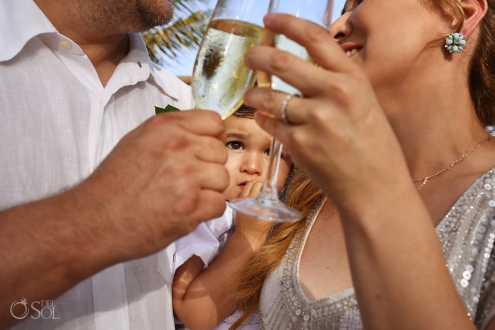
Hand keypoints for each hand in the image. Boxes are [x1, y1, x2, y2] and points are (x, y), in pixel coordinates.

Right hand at [73, 110, 228, 261]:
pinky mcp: (191, 206)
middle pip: (221, 152)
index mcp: (166, 127)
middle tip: (187, 181)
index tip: (201, 153)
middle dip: (208, 168)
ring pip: (223, 178)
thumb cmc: (114, 182)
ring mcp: (186, 176)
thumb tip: (204, 134)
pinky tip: (186, 211)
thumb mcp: (137, 140)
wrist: (94, 219)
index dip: (211, 139)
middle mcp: (179, 146)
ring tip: (185, 197)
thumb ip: (172, 132)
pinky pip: (219, 204)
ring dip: (209, 191)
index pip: (214, 122)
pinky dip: (206, 211)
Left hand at [234, 180, 272, 247]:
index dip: (264, 184)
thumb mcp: (271, 217)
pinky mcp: (237, 205)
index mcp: (254, 201)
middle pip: (251, 184)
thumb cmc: (261, 229)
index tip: (268, 187)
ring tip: (258, 189)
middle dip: (259, 184)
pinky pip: (242, 193)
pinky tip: (252, 195)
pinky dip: (247, 191)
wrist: (248, 237)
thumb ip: (273, 207)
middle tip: (264, 188)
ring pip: (246, 187)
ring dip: (252, 186)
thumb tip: (274, 195)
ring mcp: (240, 201)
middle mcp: (245, 199)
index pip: (258, 185)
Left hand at [243, 14, 411, 210]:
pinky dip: (263, 119)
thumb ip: (337, 83)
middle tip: (249, 57)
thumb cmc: (374, 147)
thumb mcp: (365, 103)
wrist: (376, 188)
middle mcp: (334, 93)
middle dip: (258, 56)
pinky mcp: (300, 145)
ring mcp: (315, 120)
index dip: (287, 24)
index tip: (269, 20)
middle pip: (283, 62)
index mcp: (353, 78)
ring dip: (255, 94)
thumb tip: (305, 68)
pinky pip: (271, 124)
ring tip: (251, 95)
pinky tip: (264, 118)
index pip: (315, 38)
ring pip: (269, 96)